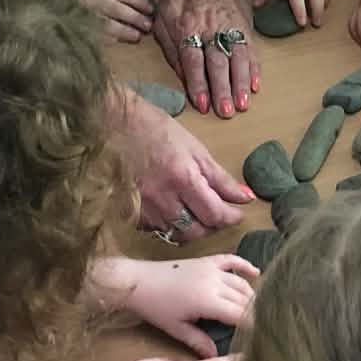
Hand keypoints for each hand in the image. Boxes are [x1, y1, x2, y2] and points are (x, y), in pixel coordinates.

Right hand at [3, 0, 154, 41]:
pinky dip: (105, 38)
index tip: (150, 7)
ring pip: (107, 23)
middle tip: (150, 26)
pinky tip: (116, 42)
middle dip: (135, 18)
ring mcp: (78, 11)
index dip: (136, 0)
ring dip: (125, 30)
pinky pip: (90, 33)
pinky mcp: (68, 24)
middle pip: (118, 9)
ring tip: (138, 36)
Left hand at [111, 255, 259, 357]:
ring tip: (257, 310)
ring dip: (251, 295)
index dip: (253, 326)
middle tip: (262, 327)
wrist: (137, 280)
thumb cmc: (155, 307)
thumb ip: (198, 341)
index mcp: (208, 301)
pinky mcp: (206, 260)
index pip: (240, 315)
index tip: (261, 337)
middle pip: (244, 299)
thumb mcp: (176, 328)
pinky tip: (256, 272)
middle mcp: (215, 282)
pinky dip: (244, 265)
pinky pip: (231, 260)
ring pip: (240, 283)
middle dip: (254, 313)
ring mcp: (211, 269)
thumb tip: (216, 356)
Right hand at [117, 90, 250, 231]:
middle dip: (214, 226)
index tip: (237, 212)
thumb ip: (220, 178)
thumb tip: (245, 197)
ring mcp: (144, 209)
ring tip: (199, 215)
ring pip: (176, 235)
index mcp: (183, 179)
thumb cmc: (157, 130)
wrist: (116, 125)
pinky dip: (171, 226)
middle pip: (197, 231)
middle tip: (220, 214)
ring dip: (193, 229)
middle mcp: (163, 199)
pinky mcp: (131, 213)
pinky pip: (157, 231)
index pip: (215, 214)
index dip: (231, 217)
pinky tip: (175, 212)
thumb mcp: (195, 149)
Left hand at [156, 0, 259, 117]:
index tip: (202, 105)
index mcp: (188, 29)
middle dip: (223, 89)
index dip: (198, 84)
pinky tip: (255, 85)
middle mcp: (211, 30)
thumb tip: (182, 76)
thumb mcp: (163, 19)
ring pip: (238, 58)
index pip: (194, 61)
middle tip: (226, 112)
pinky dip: (254, 68)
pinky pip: (251, 49)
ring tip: (243, 103)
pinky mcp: (244, 26)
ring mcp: (231, 27)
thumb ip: (170, 48)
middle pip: (218, 63)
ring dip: (241, 83)